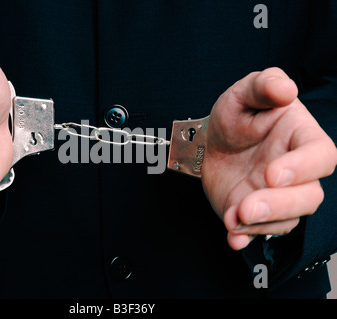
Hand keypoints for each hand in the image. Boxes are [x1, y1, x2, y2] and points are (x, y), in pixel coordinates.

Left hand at [202, 67, 336, 249]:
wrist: (210, 142)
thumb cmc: (235, 116)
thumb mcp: (243, 93)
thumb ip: (264, 85)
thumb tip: (286, 90)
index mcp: (301, 138)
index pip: (320, 156)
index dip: (303, 168)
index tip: (272, 174)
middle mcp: (297, 172)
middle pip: (309, 196)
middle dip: (280, 205)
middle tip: (247, 206)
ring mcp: (278, 196)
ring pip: (288, 219)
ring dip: (261, 224)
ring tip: (233, 219)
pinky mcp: (257, 214)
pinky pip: (260, 232)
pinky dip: (246, 237)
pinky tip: (233, 238)